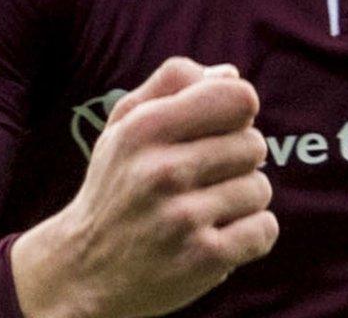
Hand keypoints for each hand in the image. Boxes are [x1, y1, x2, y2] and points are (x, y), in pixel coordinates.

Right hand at [11, 57, 277, 317]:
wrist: (82, 272)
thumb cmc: (116, 186)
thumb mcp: (125, 125)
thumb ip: (174, 84)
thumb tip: (231, 75)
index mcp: (144, 129)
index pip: (239, 98)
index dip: (238, 112)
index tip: (220, 130)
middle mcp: (161, 172)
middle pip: (254, 144)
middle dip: (237, 161)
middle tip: (201, 179)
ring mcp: (183, 219)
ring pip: (260, 188)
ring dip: (241, 201)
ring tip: (203, 211)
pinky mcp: (204, 258)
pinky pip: (265, 229)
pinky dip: (250, 235)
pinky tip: (215, 237)